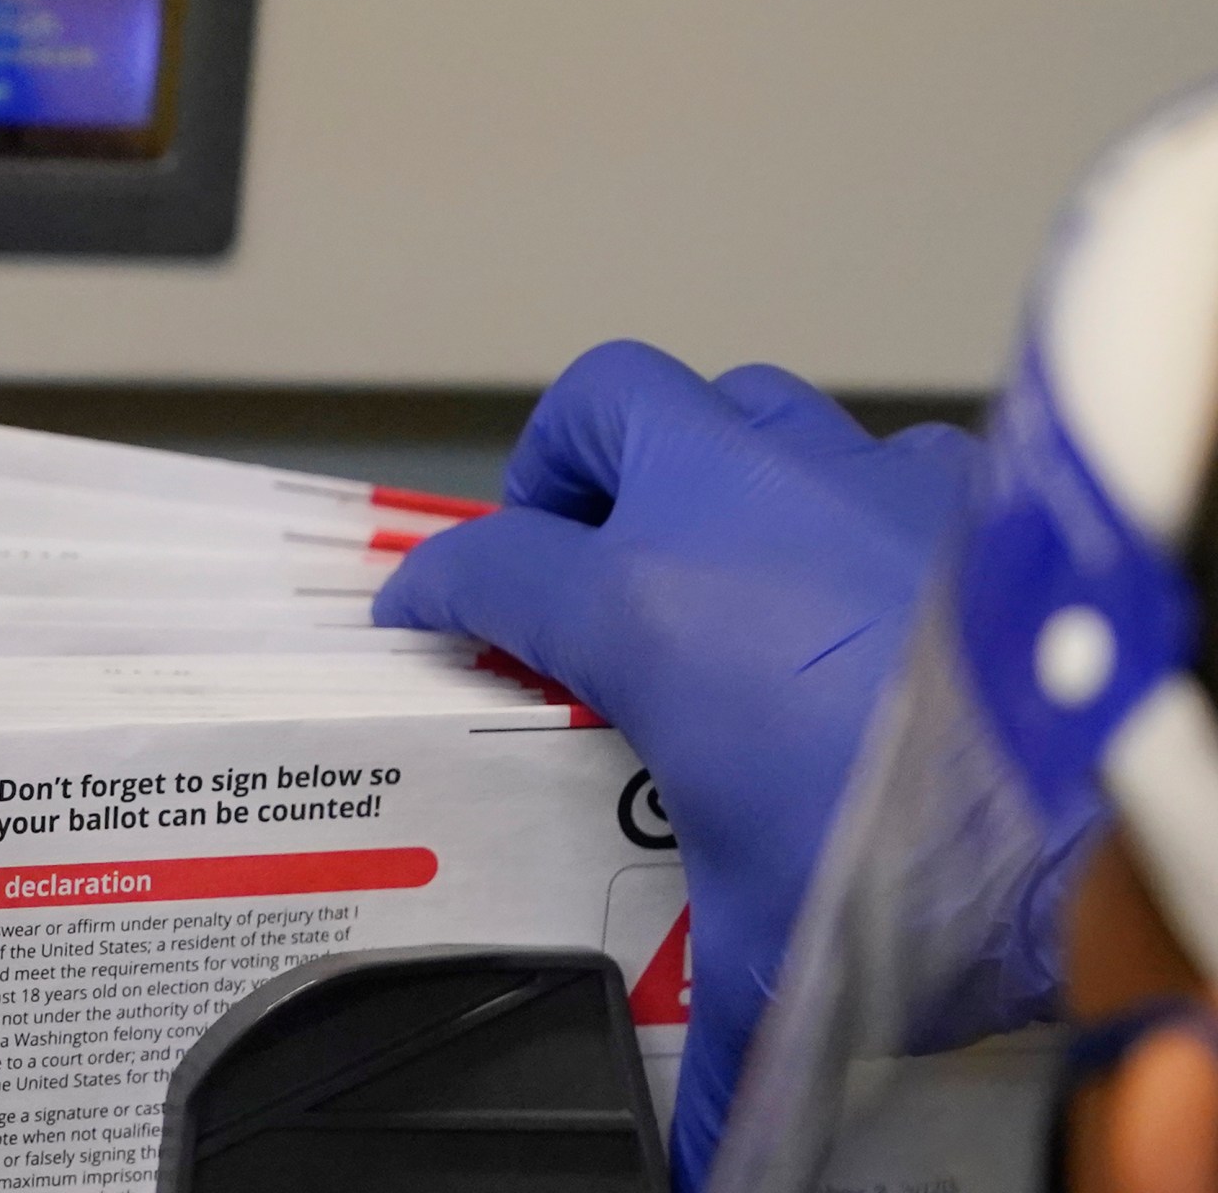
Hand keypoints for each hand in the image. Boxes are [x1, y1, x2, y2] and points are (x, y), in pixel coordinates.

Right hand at [372, 341, 980, 1189]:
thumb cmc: (915, 856)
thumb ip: (706, 1037)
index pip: (488, 560)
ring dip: (696, 458)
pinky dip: (835, 493)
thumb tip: (689, 1163)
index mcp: (645, 603)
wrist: (1096, 808)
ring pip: (736, 400)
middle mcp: (736, 506)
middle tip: (559, 548)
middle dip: (557, 467)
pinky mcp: (959, 484)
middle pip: (600, 406)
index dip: (434, 588)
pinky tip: (850, 577)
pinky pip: (868, 450)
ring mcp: (852, 475)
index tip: (420, 616)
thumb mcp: (771, 946)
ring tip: (697, 545)